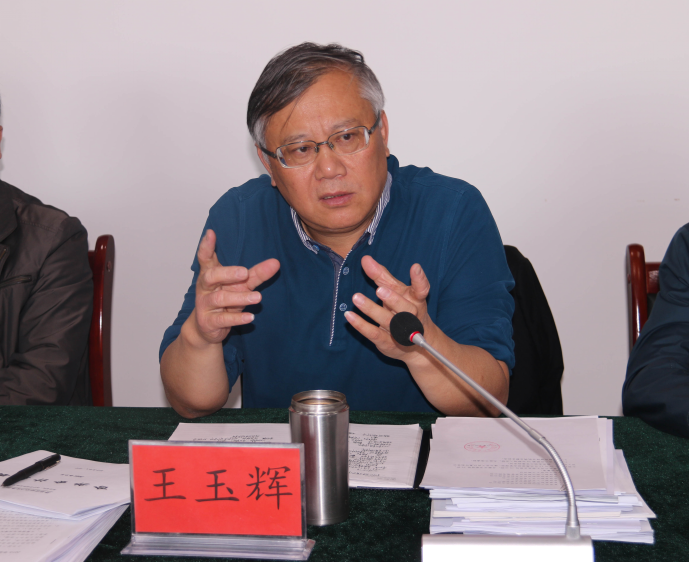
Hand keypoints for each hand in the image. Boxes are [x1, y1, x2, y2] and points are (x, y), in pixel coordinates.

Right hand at [192, 229, 279, 344]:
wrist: (207, 328)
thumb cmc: (225, 300)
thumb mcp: (241, 285)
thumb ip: (256, 274)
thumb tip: (276, 262)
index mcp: (210, 275)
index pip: (205, 258)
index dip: (206, 246)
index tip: (211, 233)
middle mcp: (205, 288)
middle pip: (211, 276)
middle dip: (227, 273)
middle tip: (244, 272)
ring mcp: (205, 305)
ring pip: (220, 299)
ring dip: (239, 297)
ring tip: (258, 297)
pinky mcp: (209, 322)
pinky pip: (222, 319)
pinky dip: (237, 318)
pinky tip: (250, 317)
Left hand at [345, 255, 433, 363]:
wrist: (416, 345)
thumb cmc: (403, 310)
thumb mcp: (396, 292)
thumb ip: (382, 275)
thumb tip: (365, 259)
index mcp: (416, 300)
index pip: (422, 289)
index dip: (420, 279)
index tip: (415, 267)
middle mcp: (412, 316)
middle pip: (406, 308)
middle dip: (393, 300)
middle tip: (380, 290)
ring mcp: (401, 332)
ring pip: (389, 321)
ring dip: (372, 309)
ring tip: (356, 297)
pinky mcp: (387, 342)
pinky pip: (374, 333)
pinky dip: (361, 325)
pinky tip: (349, 315)